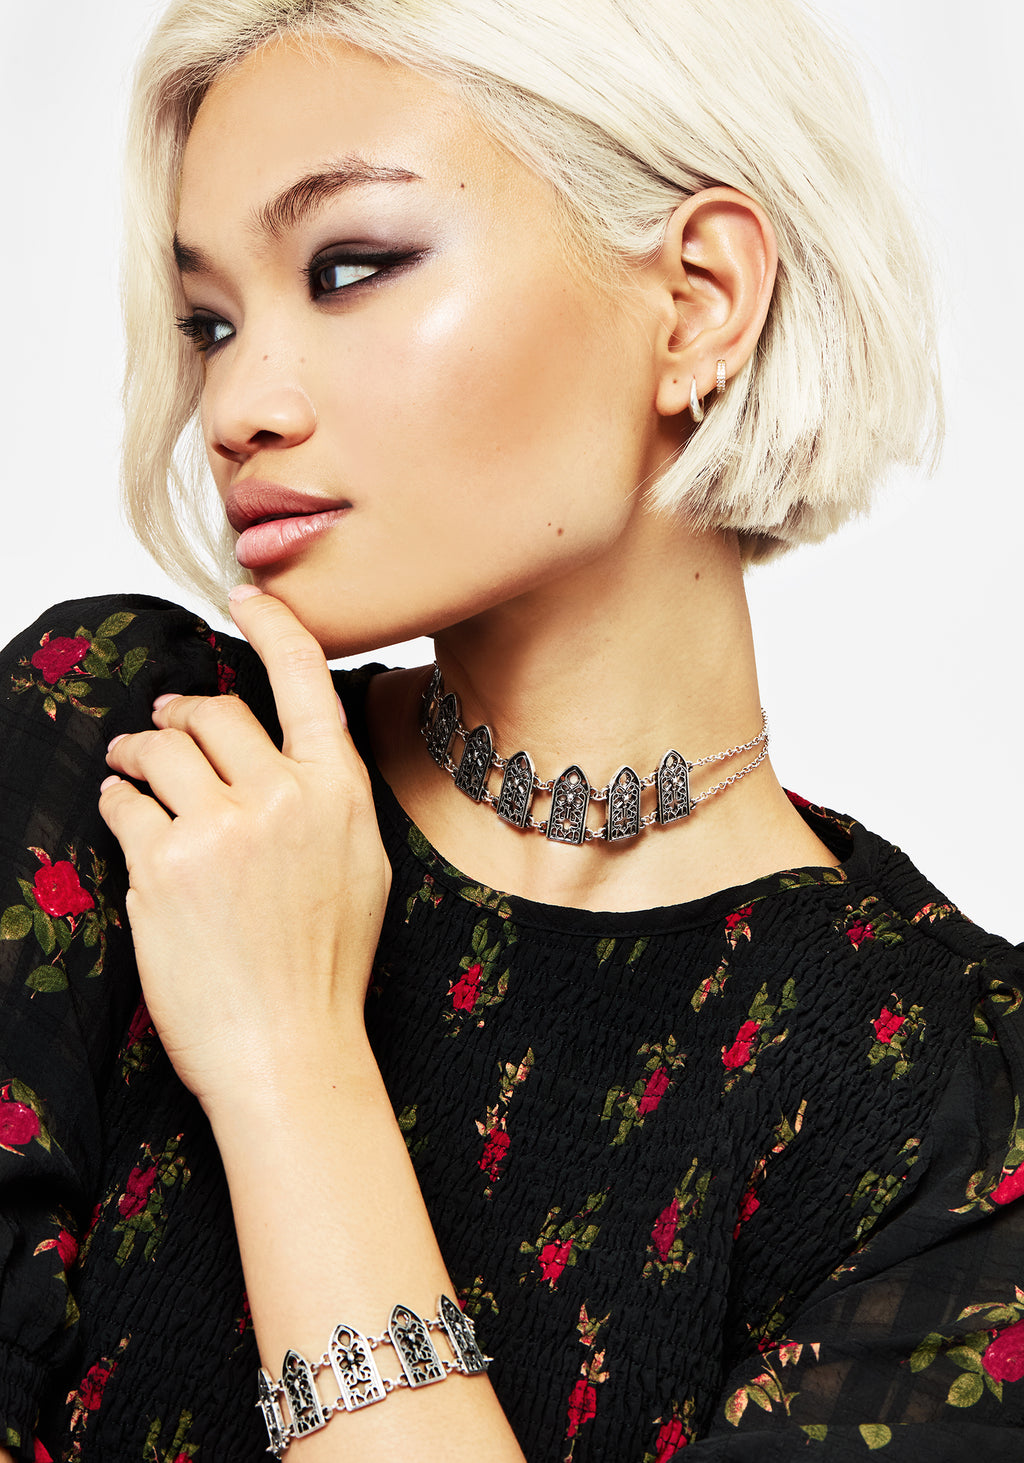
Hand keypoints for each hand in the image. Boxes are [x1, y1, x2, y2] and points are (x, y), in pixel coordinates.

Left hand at [98, 588, 390, 1112]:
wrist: (289, 1049)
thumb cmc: (326, 967)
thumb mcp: (361, 866)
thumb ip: (326, 799)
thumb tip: (286, 752)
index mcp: (340, 793)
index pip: (305, 679)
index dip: (273, 625)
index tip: (246, 595)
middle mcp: (284, 799)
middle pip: (216, 712)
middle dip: (180, 713)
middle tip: (161, 725)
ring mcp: (222, 831)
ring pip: (161, 748)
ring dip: (137, 750)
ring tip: (130, 764)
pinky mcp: (164, 866)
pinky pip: (125, 803)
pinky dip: (119, 802)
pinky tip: (126, 817)